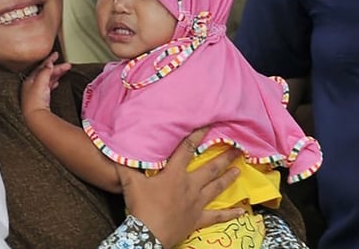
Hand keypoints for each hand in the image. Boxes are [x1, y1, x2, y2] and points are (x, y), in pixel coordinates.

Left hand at [20, 52, 69, 114]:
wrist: (35, 117)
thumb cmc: (35, 101)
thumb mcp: (40, 83)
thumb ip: (45, 72)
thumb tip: (49, 63)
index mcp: (30, 80)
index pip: (40, 67)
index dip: (49, 60)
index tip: (56, 54)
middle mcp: (32, 85)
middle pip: (45, 72)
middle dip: (56, 67)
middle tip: (67, 65)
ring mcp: (36, 92)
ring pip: (47, 79)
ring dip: (56, 74)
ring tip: (65, 70)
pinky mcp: (41, 99)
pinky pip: (48, 86)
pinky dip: (53, 82)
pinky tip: (57, 82)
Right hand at [118, 128, 241, 246]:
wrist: (149, 234)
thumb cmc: (141, 206)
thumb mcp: (129, 181)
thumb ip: (126, 164)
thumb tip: (117, 148)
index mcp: (174, 174)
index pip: (187, 150)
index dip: (197, 136)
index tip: (209, 125)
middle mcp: (189, 186)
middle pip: (210, 169)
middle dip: (224, 157)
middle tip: (237, 148)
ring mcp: (196, 203)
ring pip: (216, 188)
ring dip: (228, 178)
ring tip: (239, 169)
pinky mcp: (198, 219)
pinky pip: (217, 216)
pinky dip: (230, 214)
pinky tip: (242, 211)